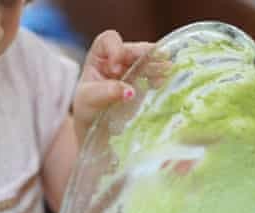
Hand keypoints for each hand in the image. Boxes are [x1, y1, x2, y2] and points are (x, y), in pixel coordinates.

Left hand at [73, 30, 152, 144]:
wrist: (95, 128)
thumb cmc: (87, 109)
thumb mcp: (89, 99)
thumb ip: (107, 92)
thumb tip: (129, 91)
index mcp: (98, 57)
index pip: (107, 41)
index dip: (115, 49)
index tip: (115, 69)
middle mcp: (116, 59)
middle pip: (133, 49)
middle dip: (145, 53)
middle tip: (159, 58)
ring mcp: (131, 70)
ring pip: (146, 61)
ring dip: (157, 64)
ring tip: (167, 69)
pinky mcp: (142, 83)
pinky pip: (153, 75)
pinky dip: (159, 77)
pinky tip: (163, 82)